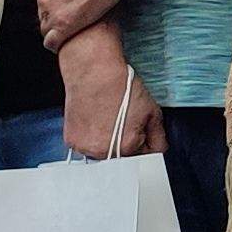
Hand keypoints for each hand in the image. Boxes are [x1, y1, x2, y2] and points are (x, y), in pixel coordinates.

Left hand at [34, 0, 140, 45]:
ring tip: (73, 30)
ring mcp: (54, 12)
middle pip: (44, 15)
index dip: (56, 3)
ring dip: (57, 31)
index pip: (42, 0)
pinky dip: (57, 45)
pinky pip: (53, 42)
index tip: (69, 5)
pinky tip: (66, 42)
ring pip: (47, 30)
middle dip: (56, 17)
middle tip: (75, 16)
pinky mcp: (66, 25)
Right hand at [58, 31, 157, 156]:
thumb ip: (159, 137)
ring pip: (103, 154)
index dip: (144, 143)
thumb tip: (159, 150)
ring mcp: (85, 147)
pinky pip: (86, 146)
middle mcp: (104, 152)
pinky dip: (91, 137)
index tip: (140, 132)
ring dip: (107, 143)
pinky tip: (95, 121)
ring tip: (108, 120)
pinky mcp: (72, 141)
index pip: (143, 159)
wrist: (94, 72)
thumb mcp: (152, 111)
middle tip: (123, 122)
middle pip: (122, 158)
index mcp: (127, 147)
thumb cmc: (122, 88)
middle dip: (127, 144)